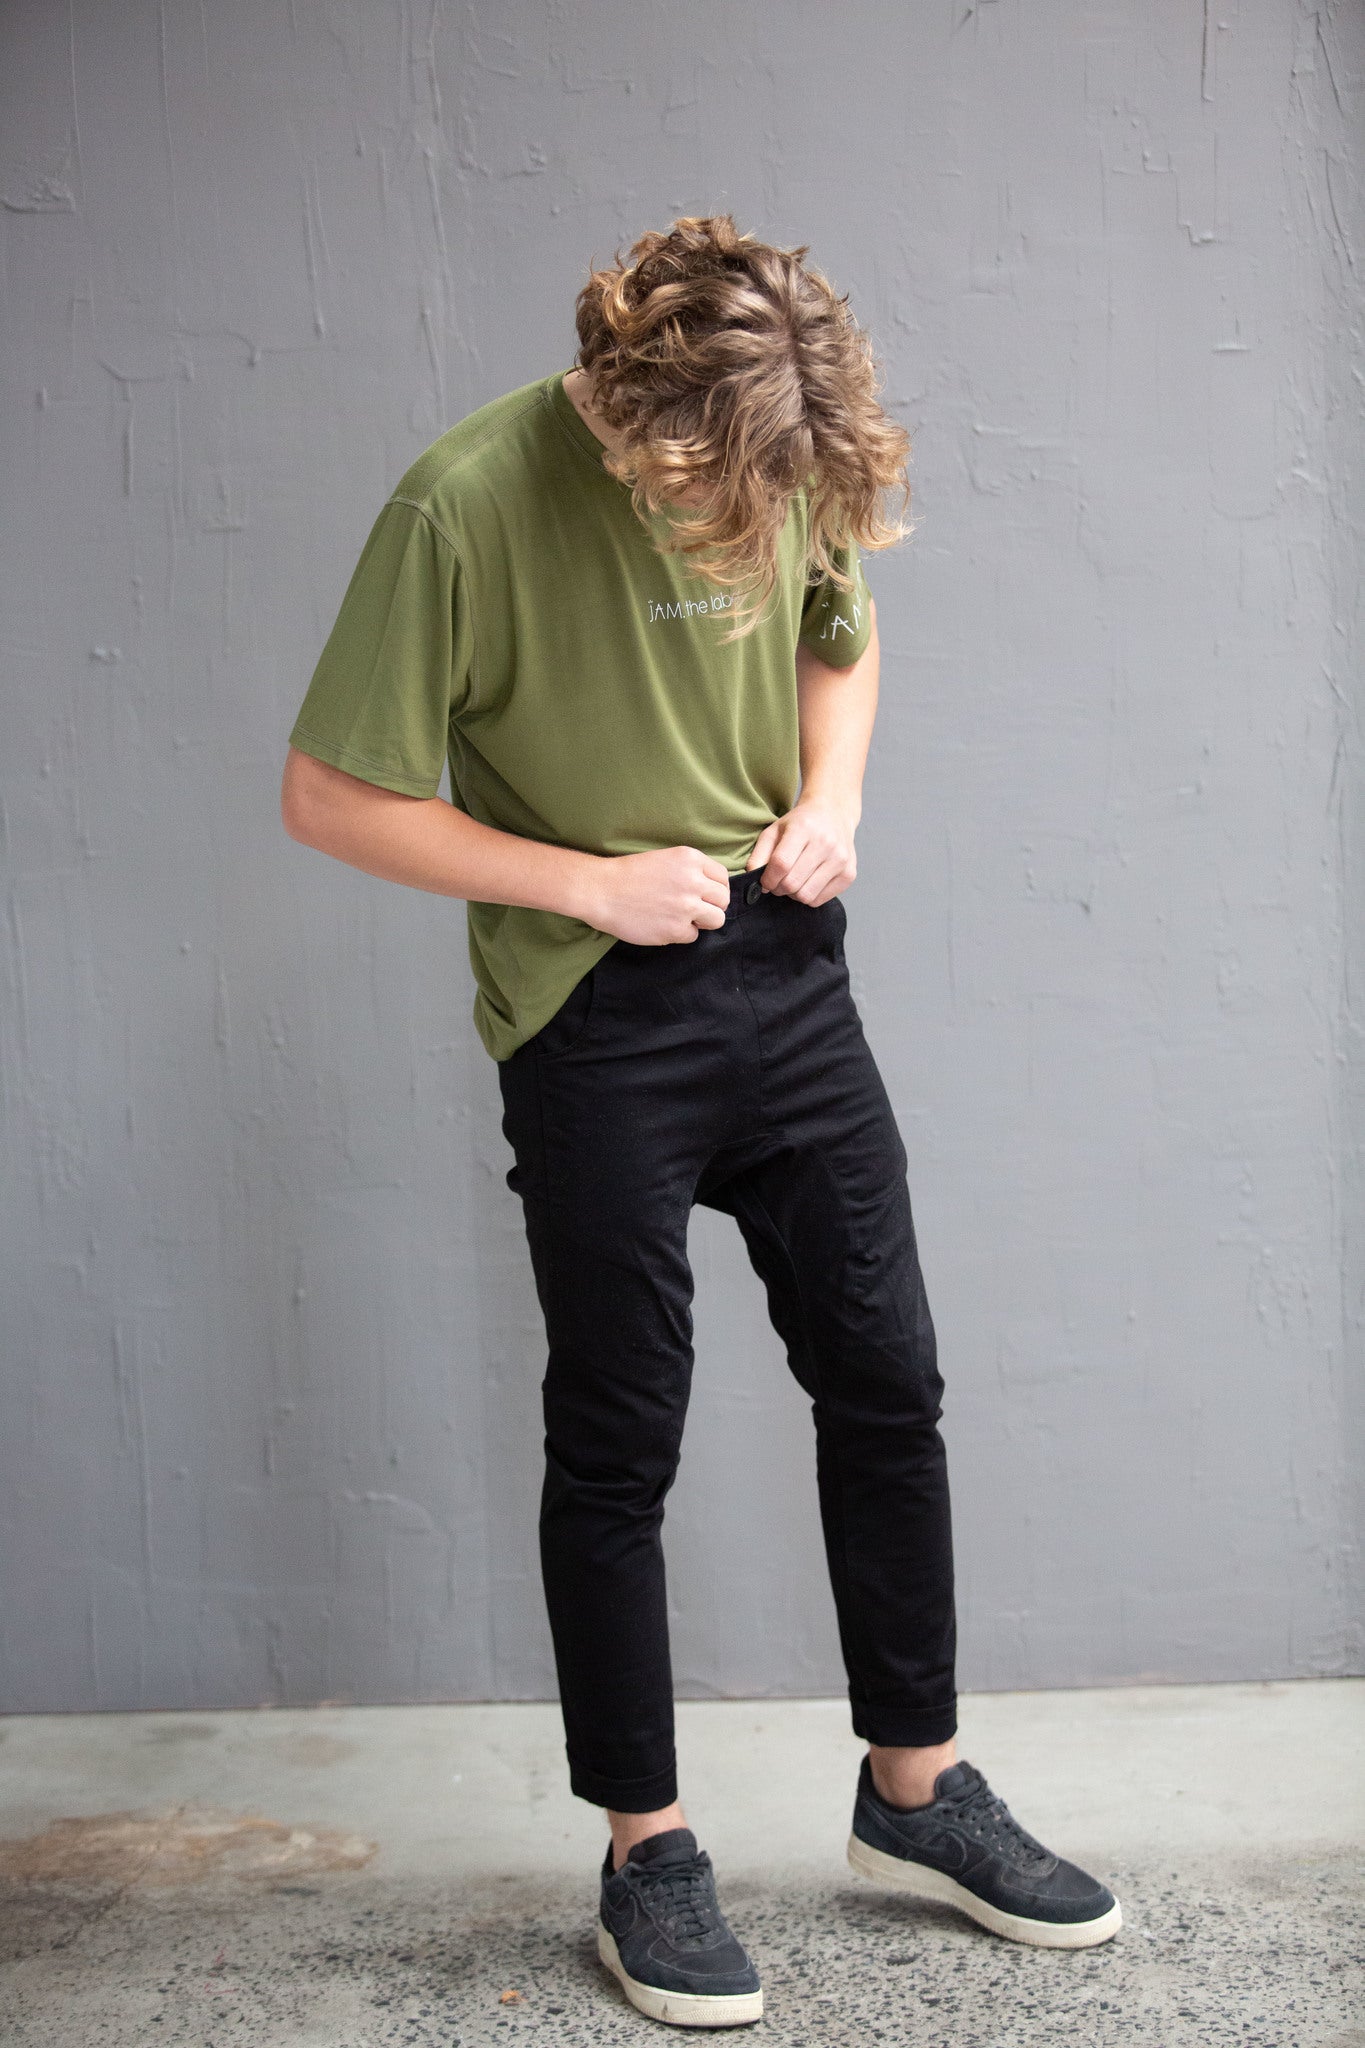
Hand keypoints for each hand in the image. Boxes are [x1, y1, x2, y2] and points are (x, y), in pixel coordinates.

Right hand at [589, 845, 731, 944]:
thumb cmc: (628, 874)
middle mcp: (693, 882)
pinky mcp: (676, 929)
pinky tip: (664, 924)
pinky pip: (693, 936)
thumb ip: (690, 871)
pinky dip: (681, 933)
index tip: (705, 894)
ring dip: (703, 921)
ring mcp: (686, 907)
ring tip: (683, 918)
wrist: (601, 890)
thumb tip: (711, 890)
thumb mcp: (665, 859)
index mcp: (690, 859)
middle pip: (723, 900)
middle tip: (695, 909)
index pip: (723, 877)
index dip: (715, 888)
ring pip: (717, 920)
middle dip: (712, 906)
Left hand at [746, 798, 857, 905]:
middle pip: (792, 883)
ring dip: (793, 894)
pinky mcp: (849, 874)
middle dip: (779, 888)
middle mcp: (826, 843)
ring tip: (794, 880)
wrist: (833, 813)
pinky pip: (820, 900)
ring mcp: (841, 859)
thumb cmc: (800, 823)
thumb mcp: (774, 831)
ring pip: (806, 896)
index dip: (767, 879)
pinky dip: (809, 896)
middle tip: (779, 880)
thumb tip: (755, 882)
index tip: (765, 881)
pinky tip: (809, 881)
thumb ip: (758, 855)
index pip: (781, 864)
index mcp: (804, 828)